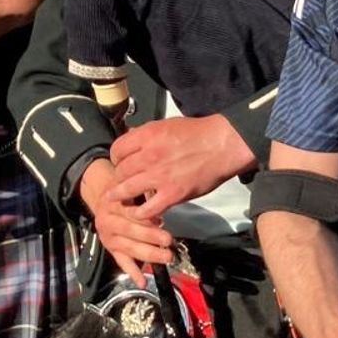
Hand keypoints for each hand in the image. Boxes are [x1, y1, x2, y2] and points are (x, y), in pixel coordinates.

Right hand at [78, 157, 172, 279]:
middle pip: (130, 231)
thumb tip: (161, 204)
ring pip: (129, 248)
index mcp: (112, 204)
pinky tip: (142, 281)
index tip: (161, 220)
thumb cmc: (122, 192)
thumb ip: (142, 195)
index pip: (130, 213)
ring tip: (167, 257)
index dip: (146, 218)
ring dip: (149, 254)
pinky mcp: (110, 249)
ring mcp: (108, 238)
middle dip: (151, 237)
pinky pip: (122, 262)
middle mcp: (107, 222)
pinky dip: (133, 272)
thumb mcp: (129, 187)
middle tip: (169, 240)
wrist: (100, 198)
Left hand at [110, 114, 254, 221]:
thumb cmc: (198, 133)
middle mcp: (149, 155)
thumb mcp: (166, 124)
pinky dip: (141, 213)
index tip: (118, 163)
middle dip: (117, 178)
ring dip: (120, 196)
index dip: (115, 158)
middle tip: (118, 183)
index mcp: (147, 136)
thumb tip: (131, 136)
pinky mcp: (172, 193)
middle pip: (120, 171)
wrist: (222, 145)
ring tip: (115, 199)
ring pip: (127, 189)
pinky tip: (139, 213)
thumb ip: (146, 133)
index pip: (117, 150)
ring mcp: (160, 176)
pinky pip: (148, 208)